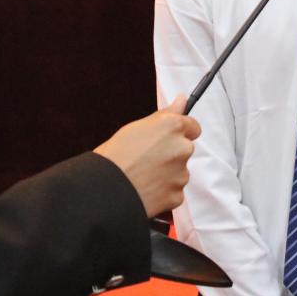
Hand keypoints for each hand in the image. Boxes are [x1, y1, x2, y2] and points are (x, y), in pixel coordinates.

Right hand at [94, 95, 200, 216]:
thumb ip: (164, 115)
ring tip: (142, 175)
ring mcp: (181, 173)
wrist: (103, 191)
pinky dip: (163, 192)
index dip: (180, 132)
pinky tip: (145, 189)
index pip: (193, 126)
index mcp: (172, 126)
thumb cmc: (114, 158)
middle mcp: (181, 148)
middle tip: (147, 159)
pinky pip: (174, 191)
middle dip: (171, 154)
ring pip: (179, 172)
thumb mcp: (135, 128)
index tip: (169, 138)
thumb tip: (181, 100)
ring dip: (167, 174)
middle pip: (185, 149)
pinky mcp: (177, 195)